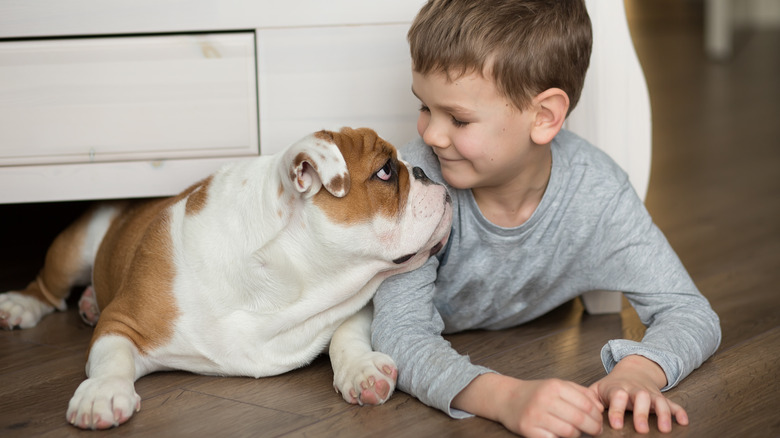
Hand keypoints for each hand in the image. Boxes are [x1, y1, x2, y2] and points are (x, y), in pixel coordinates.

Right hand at [453, 373, 603, 437]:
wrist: (507, 398)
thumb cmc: (536, 393)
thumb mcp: (557, 385)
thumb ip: (580, 393)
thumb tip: (600, 408)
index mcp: (554, 386)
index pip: (586, 404)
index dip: (597, 416)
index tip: (599, 422)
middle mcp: (545, 399)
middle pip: (579, 419)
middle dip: (593, 428)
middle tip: (596, 432)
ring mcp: (536, 415)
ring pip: (569, 432)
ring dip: (578, 436)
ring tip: (578, 434)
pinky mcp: (528, 430)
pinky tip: (562, 436)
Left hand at [589, 355, 688, 432]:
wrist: (632, 370)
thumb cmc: (612, 386)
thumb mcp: (598, 388)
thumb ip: (590, 398)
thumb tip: (587, 409)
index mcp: (618, 388)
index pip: (617, 397)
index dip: (616, 411)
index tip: (616, 424)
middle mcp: (635, 390)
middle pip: (640, 397)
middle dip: (642, 413)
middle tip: (642, 429)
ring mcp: (650, 393)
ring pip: (659, 401)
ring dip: (663, 414)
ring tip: (664, 429)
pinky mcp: (661, 397)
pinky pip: (673, 403)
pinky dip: (679, 412)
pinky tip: (683, 421)